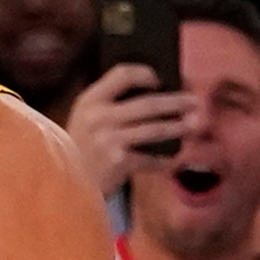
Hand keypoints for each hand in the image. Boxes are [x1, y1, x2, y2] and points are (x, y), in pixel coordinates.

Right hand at [64, 63, 200, 195]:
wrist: (64, 185)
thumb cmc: (83, 148)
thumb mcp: (87, 119)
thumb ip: (111, 105)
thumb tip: (158, 94)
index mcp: (91, 100)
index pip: (122, 74)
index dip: (145, 74)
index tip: (162, 79)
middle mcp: (99, 117)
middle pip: (147, 103)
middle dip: (176, 102)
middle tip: (195, 101)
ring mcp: (109, 139)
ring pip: (155, 130)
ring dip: (179, 127)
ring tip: (195, 124)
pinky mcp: (118, 162)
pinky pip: (150, 158)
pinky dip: (164, 159)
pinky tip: (173, 158)